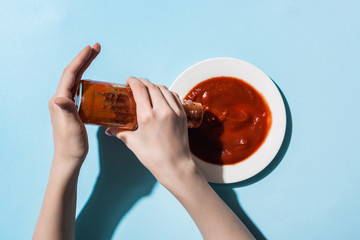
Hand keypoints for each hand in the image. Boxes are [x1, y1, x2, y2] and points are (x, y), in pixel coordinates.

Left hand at [48, 43, 100, 167]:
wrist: (69, 158)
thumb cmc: (71, 145)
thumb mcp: (71, 128)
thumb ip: (67, 111)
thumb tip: (60, 96)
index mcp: (59, 101)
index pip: (70, 75)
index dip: (81, 60)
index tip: (90, 49)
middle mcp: (60, 99)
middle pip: (73, 74)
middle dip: (84, 59)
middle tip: (96, 47)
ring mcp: (65, 104)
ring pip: (76, 80)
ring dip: (85, 67)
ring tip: (94, 57)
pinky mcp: (72, 109)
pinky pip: (79, 89)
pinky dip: (87, 79)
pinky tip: (95, 80)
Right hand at [105, 77, 196, 185]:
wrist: (175, 166)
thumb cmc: (153, 157)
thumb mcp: (133, 143)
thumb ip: (120, 132)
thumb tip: (108, 130)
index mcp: (147, 116)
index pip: (140, 89)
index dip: (133, 81)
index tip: (128, 80)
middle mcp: (162, 110)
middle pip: (151, 86)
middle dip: (142, 82)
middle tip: (136, 84)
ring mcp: (174, 111)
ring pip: (164, 89)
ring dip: (154, 86)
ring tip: (148, 90)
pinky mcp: (182, 115)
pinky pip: (174, 96)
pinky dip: (166, 93)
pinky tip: (161, 97)